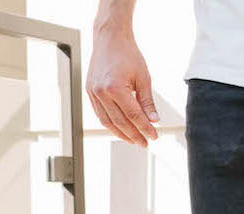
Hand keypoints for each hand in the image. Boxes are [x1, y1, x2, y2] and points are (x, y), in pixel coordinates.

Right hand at [86, 25, 157, 146]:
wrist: (110, 39)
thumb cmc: (128, 55)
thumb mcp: (144, 78)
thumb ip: (147, 102)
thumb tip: (154, 121)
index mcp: (116, 88)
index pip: (134, 116)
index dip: (145, 129)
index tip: (154, 137)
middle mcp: (101, 92)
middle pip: (120, 122)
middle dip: (134, 135)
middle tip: (145, 143)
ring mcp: (92, 92)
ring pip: (107, 121)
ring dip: (121, 134)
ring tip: (134, 140)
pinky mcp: (89, 91)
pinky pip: (100, 113)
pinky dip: (111, 124)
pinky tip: (121, 129)